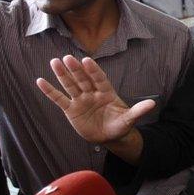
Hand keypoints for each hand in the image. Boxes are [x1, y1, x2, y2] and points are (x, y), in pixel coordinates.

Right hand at [36, 55, 154, 143]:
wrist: (110, 136)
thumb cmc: (121, 125)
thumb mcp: (130, 119)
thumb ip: (138, 110)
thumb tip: (153, 104)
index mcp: (107, 92)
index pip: (99, 79)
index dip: (93, 70)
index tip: (87, 60)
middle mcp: (92, 93)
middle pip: (83, 79)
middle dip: (76, 69)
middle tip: (68, 57)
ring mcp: (81, 100)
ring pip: (70, 85)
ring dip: (62, 75)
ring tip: (54, 62)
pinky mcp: (71, 110)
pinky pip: (59, 99)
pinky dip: (50, 91)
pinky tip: (40, 81)